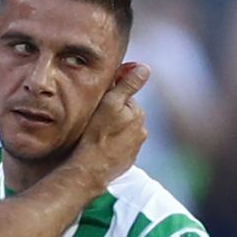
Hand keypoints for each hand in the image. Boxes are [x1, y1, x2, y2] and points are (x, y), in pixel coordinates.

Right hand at [69, 62, 150, 188]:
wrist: (91, 168)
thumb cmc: (96, 134)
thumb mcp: (110, 102)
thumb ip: (128, 83)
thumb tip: (145, 68)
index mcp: (138, 112)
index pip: (124, 98)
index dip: (110, 100)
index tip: (98, 107)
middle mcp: (141, 129)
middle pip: (125, 115)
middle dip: (113, 116)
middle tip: (95, 123)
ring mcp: (136, 147)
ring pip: (122, 131)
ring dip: (113, 131)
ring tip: (97, 137)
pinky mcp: (128, 160)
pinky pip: (120, 147)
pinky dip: (113, 146)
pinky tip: (101, 148)